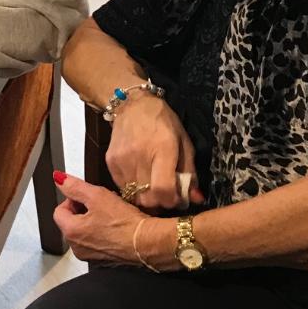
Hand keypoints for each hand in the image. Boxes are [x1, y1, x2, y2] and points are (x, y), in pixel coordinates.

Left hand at [53, 171, 146, 263]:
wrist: (147, 244)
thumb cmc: (124, 223)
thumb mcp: (97, 196)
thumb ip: (74, 186)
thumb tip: (59, 179)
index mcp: (71, 232)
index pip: (59, 210)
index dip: (73, 199)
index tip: (87, 196)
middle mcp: (77, 248)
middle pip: (71, 222)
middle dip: (84, 210)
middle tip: (102, 203)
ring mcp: (90, 256)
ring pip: (85, 231)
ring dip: (94, 221)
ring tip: (111, 214)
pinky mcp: (103, 260)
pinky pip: (97, 242)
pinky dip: (103, 233)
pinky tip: (116, 226)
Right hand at [105, 93, 203, 211]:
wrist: (132, 105)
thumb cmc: (163, 122)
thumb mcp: (184, 142)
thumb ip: (190, 172)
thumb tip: (196, 198)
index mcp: (163, 148)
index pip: (163, 189)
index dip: (171, 201)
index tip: (176, 199)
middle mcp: (140, 155)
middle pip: (147, 198)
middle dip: (158, 202)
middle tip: (165, 194)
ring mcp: (122, 159)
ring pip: (133, 196)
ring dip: (145, 197)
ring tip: (152, 186)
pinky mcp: (110, 162)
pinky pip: (122, 187)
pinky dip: (132, 188)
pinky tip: (139, 178)